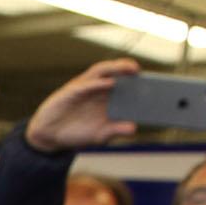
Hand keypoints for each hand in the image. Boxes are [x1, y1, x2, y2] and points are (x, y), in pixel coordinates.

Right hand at [23, 58, 145, 155]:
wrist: (49, 136)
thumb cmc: (75, 133)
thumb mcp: (99, 135)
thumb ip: (115, 130)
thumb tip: (133, 128)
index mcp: (106, 98)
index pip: (126, 84)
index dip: (139, 82)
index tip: (156, 84)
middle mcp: (97, 89)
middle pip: (117, 73)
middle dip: (131, 70)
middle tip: (148, 73)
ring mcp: (84, 88)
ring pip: (103, 71)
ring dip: (117, 68)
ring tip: (132, 69)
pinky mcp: (71, 91)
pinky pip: (86, 84)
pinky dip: (98, 82)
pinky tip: (110, 83)